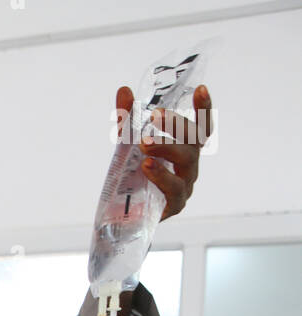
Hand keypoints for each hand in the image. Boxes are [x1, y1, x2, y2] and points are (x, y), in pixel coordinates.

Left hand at [116, 83, 213, 221]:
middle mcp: (190, 165)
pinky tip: (147, 166)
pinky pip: (173, 188)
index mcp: (185, 147)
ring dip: (167, 147)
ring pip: (186, 161)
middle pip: (194, 140)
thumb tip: (124, 90)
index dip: (203, 109)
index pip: (200, 126)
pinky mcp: (175, 205)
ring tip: (144, 143)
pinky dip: (161, 175)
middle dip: (176, 125)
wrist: (123, 216)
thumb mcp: (128, 145)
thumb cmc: (134, 177)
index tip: (201, 89)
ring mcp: (185, 185)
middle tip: (155, 115)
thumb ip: (127, 120)